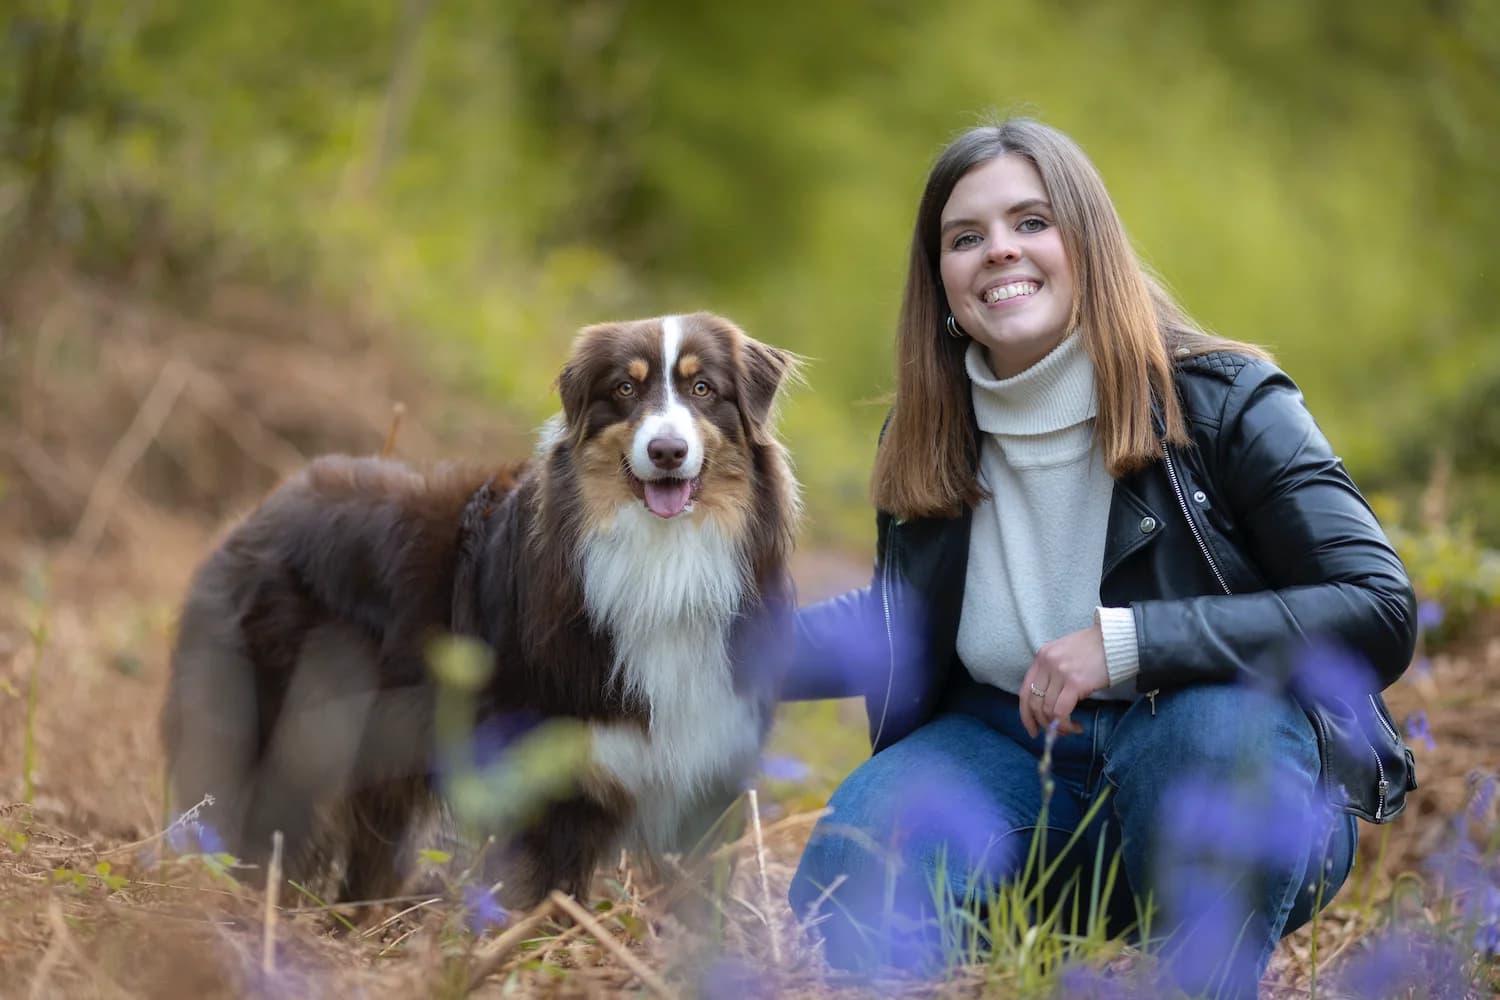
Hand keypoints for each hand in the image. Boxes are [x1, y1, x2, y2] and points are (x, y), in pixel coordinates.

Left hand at [1019, 622, 1110, 738]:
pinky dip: (1066, 724)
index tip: (1032, 729)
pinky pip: (1061, 712)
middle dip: (1043, 723)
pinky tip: (1077, 726)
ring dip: (1058, 726)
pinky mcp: (1074, 682)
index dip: (1026, 715)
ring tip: (1072, 728)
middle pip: (1034, 703)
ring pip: (1047, 710)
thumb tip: (1049, 705)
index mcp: (1041, 657)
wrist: (1116, 639)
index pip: (1024, 691)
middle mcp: (1046, 663)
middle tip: (1055, 733)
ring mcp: (1059, 672)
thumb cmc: (1095, 648)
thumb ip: (1053, 672)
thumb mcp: (1065, 653)